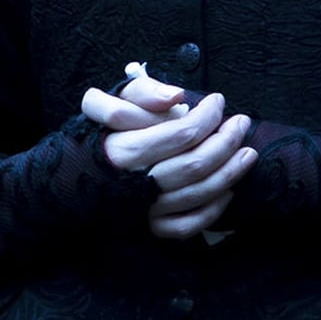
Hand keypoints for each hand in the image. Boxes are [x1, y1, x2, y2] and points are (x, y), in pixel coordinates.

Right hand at [82, 63, 255, 238]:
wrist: (73, 180)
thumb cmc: (98, 136)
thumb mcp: (109, 102)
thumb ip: (141, 92)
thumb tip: (177, 97)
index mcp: (126, 150)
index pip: (181, 133)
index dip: (207, 116)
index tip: (218, 101)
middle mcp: (137, 183)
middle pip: (195, 164)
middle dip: (226, 141)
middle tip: (241, 122)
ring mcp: (145, 208)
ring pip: (197, 194)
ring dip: (230, 172)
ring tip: (247, 152)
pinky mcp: (150, 226)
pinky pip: (188, 226)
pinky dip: (212, 210)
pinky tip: (227, 190)